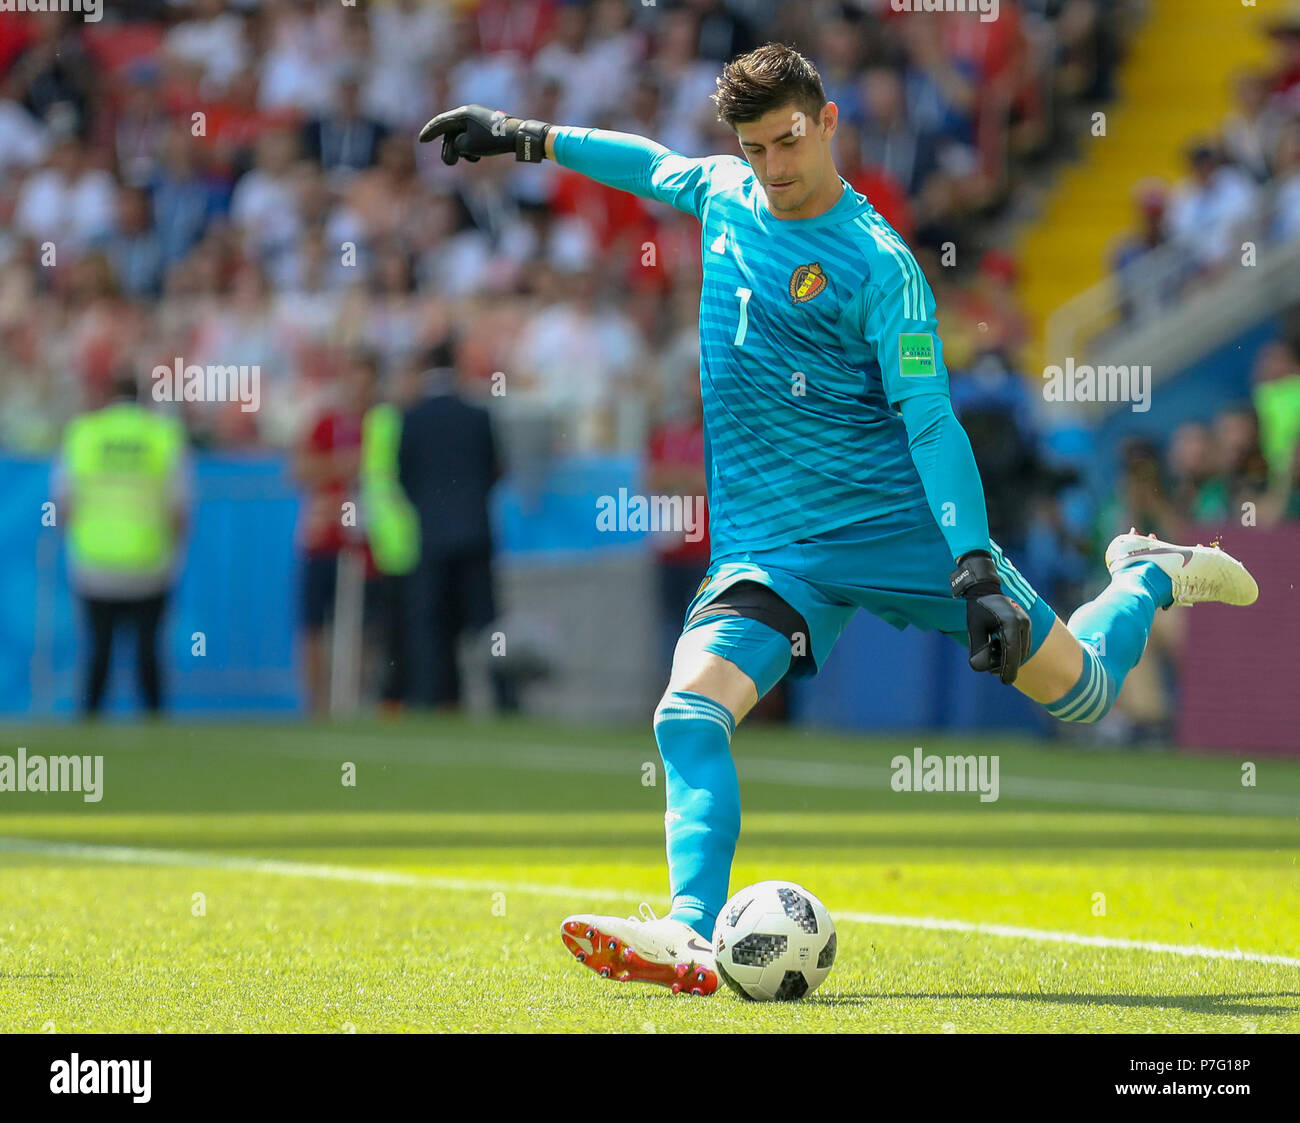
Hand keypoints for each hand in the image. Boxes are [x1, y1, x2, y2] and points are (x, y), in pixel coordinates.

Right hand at [417, 104, 550, 164]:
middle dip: (449, 149)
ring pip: (462, 136)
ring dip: (462, 150)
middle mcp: (469, 113)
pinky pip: (472, 138)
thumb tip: (458, 146)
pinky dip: (471, 148)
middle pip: (451, 132)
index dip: (430, 132)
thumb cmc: (493, 140)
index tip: (421, 140)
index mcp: (463, 113)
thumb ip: (456, 146)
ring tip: (470, 159)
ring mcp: (478, 120)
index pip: (441, 122)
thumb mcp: (469, 145)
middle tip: (449, 163)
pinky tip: (477, 157)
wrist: (518, 137)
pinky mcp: (486, 128)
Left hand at [964, 592, 1031, 683]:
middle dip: (1008, 665)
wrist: (986, 589)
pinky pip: (1024, 644)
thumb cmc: (977, 609)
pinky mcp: (1027, 624)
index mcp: (1011, 622)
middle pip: (1019, 653)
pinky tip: (999, 646)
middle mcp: (1023, 622)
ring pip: (1023, 650)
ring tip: (994, 653)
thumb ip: (978, 647)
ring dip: (1011, 658)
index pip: (1012, 651)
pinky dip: (1014, 651)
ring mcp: (1027, 623)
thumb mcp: (974, 628)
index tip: (1005, 681)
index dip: (1009, 668)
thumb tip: (979, 668)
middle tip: (996, 673)